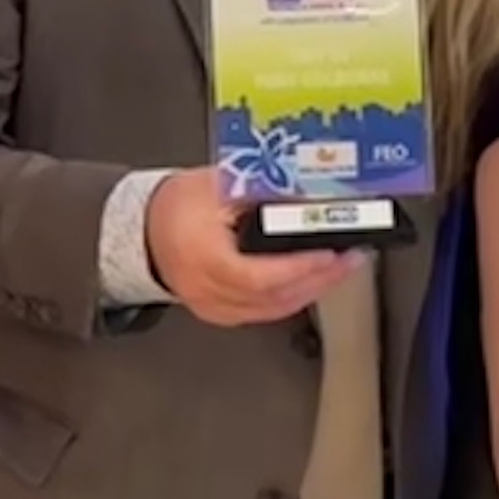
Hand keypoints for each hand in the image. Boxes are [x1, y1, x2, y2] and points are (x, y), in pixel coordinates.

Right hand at [146, 174, 359, 327]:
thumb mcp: (220, 185)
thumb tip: (309, 194)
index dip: (298, 268)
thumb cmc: (178, 206)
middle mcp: (207, 288)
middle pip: (274, 297)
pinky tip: (313, 282)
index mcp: (204, 256)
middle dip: (319, 278)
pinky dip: (293, 298)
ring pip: (273, 310)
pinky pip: (264, 313)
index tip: (329, 254)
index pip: (258, 274)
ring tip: (341, 268)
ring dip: (312, 289)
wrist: (147, 228)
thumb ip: (262, 192)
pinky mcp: (220, 313)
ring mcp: (213, 306)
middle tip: (351, 259)